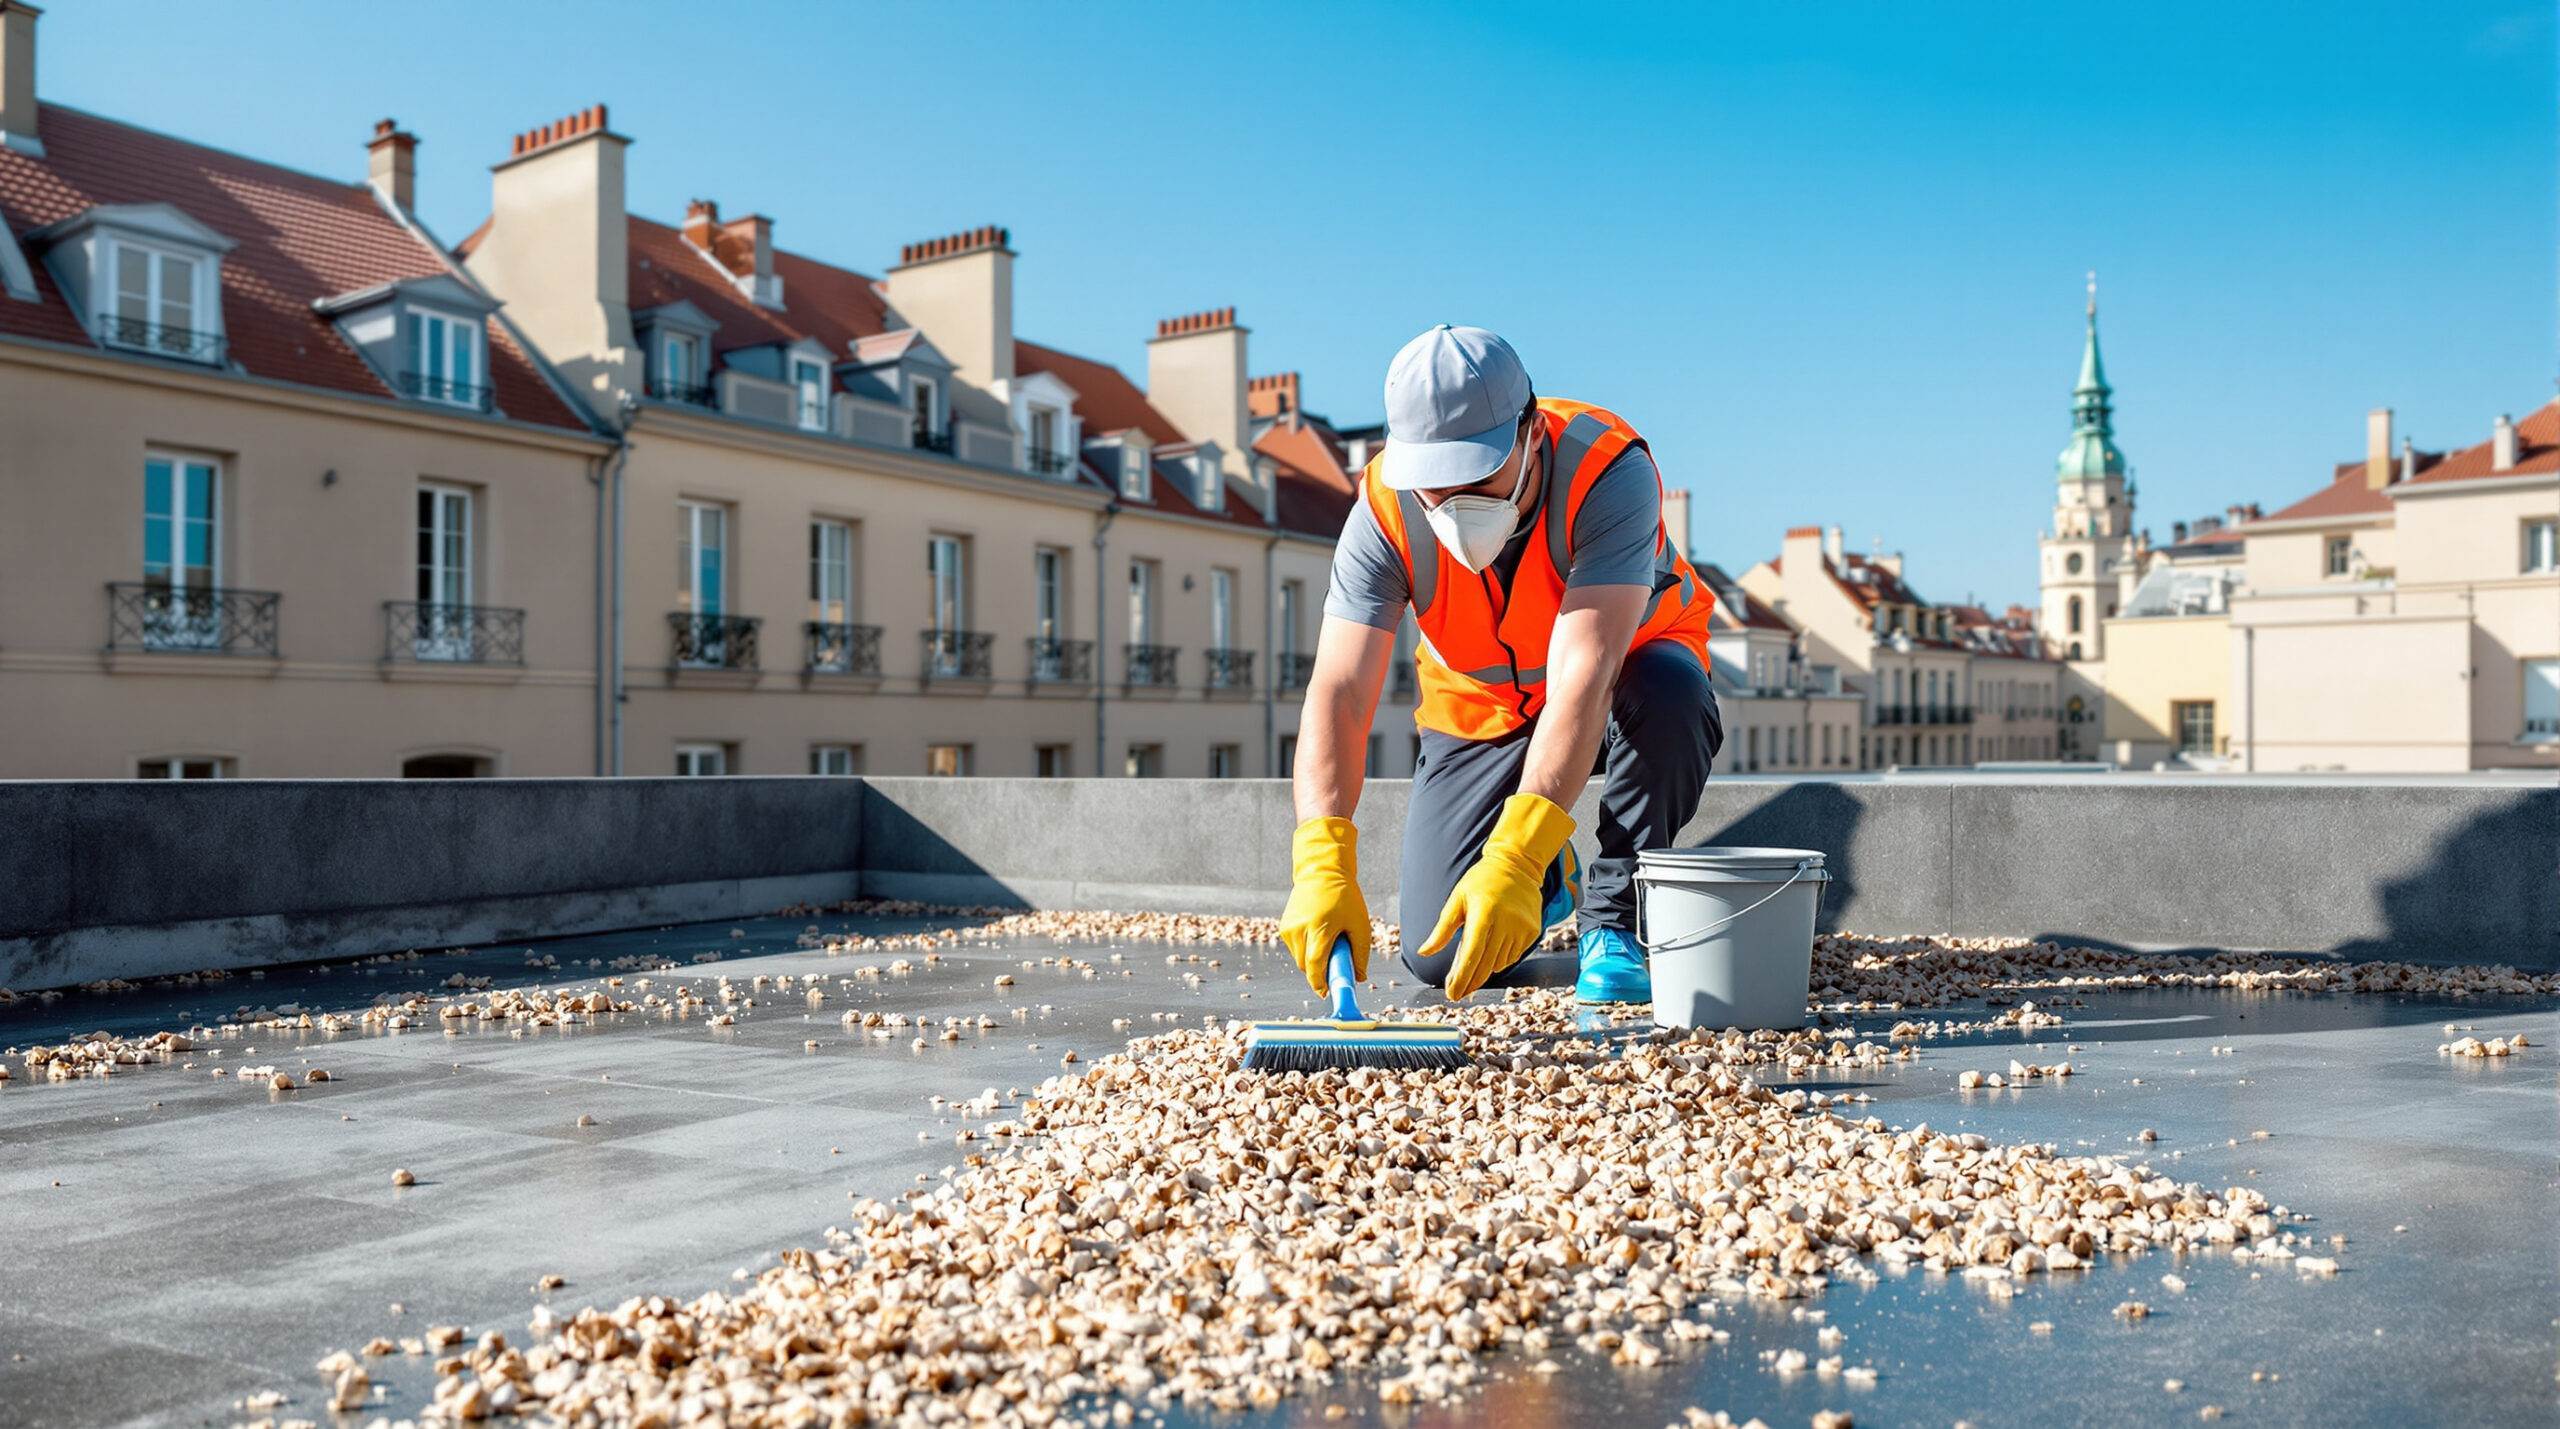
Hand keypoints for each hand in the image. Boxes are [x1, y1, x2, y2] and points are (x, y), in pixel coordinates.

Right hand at [1278, 816, 1370, 994]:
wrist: (1321, 871)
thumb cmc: (1344, 895)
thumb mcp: (1359, 923)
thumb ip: (1360, 953)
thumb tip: (1359, 977)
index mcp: (1319, 927)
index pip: (1315, 965)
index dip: (1321, 983)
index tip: (1327, 993)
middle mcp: (1299, 929)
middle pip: (1307, 967)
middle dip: (1321, 971)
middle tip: (1338, 962)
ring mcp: (1288, 928)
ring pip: (1300, 959)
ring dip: (1314, 959)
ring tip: (1329, 939)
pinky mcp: (1283, 927)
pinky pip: (1296, 949)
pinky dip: (1307, 949)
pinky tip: (1319, 932)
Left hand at [1424, 793, 1577, 1000]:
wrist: (1517, 865)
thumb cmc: (1480, 881)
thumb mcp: (1457, 900)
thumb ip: (1442, 929)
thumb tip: (1423, 952)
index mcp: (1484, 912)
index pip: (1472, 953)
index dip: (1461, 977)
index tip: (1452, 993)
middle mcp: (1506, 922)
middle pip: (1486, 964)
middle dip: (1470, 982)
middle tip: (1458, 994)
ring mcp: (1522, 927)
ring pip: (1499, 962)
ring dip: (1484, 971)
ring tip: (1471, 974)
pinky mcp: (1532, 931)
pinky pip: (1512, 955)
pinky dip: (1499, 960)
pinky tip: (1490, 957)